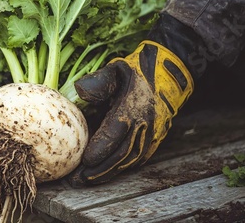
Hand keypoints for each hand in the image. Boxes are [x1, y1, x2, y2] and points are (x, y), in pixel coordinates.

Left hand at [68, 40, 193, 184]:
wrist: (170, 74)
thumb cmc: (136, 71)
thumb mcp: (117, 68)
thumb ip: (100, 80)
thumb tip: (80, 91)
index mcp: (134, 105)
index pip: (117, 130)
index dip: (102, 147)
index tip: (85, 159)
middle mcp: (146, 123)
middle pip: (123, 152)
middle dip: (100, 169)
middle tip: (78, 179)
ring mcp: (153, 133)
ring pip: (130, 160)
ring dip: (108, 173)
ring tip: (86, 181)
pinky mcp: (155, 140)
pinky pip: (137, 159)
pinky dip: (120, 169)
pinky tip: (103, 174)